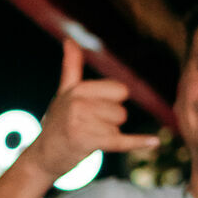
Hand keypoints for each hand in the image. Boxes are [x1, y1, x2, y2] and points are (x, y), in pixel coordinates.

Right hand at [25, 41, 157, 185]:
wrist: (42, 157)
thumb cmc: (57, 124)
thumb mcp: (63, 93)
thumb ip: (70, 67)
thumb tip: (69, 40)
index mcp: (78, 89)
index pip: (119, 91)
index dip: (112, 103)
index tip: (93, 112)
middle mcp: (78, 103)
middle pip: (120, 111)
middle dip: (110, 122)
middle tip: (88, 128)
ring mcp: (81, 122)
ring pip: (118, 127)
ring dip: (107, 136)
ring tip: (87, 138)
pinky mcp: (87, 142)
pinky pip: (120, 141)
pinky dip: (137, 142)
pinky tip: (155, 142)